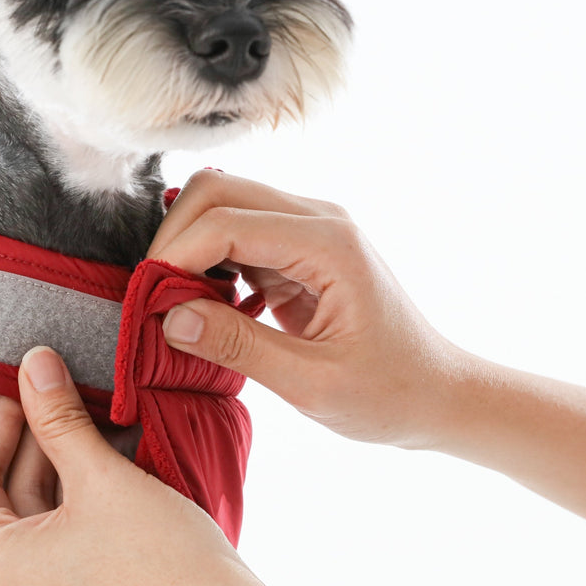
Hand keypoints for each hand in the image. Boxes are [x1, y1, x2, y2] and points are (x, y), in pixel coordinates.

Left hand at [0, 346, 261, 585]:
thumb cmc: (165, 563)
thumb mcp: (102, 476)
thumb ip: (57, 416)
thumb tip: (33, 364)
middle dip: (8, 430)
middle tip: (32, 379)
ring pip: (20, 512)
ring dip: (38, 456)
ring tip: (63, 403)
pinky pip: (46, 537)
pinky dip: (60, 491)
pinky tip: (83, 446)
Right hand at [148, 169, 472, 448]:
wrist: (435, 394)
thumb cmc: (389, 393)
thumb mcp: (311, 383)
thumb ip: (237, 346)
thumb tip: (169, 318)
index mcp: (328, 243)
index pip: (225, 221)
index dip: (175, 258)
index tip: (150, 305)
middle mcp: (318, 219)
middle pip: (216, 191)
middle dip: (174, 238)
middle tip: (156, 299)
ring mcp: (309, 228)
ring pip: (221, 205)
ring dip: (188, 247)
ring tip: (178, 305)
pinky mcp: (298, 248)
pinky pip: (235, 234)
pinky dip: (207, 261)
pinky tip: (206, 306)